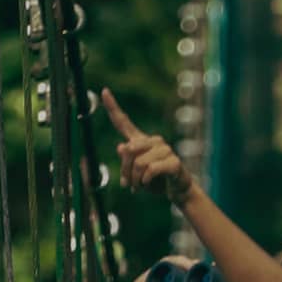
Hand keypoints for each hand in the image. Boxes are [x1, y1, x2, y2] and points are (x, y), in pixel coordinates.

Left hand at [102, 89, 194, 205]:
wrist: (177, 191)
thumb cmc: (155, 181)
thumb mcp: (135, 174)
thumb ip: (126, 163)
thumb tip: (121, 147)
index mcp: (140, 141)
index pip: (123, 123)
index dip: (112, 108)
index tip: (104, 91)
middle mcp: (153, 141)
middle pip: (129, 150)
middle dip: (126, 171)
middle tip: (129, 184)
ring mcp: (165, 150)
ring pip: (139, 163)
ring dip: (136, 180)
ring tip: (139, 187)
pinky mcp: (174, 161)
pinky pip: (152, 169)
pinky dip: (146, 180)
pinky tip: (147, 184)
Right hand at [125, 257, 221, 281]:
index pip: (208, 276)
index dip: (218, 276)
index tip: (227, 281)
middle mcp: (183, 274)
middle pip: (200, 267)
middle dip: (210, 270)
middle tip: (218, 277)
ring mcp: (172, 269)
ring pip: (189, 263)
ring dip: (199, 266)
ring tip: (206, 275)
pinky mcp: (161, 266)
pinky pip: (173, 260)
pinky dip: (182, 262)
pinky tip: (190, 267)